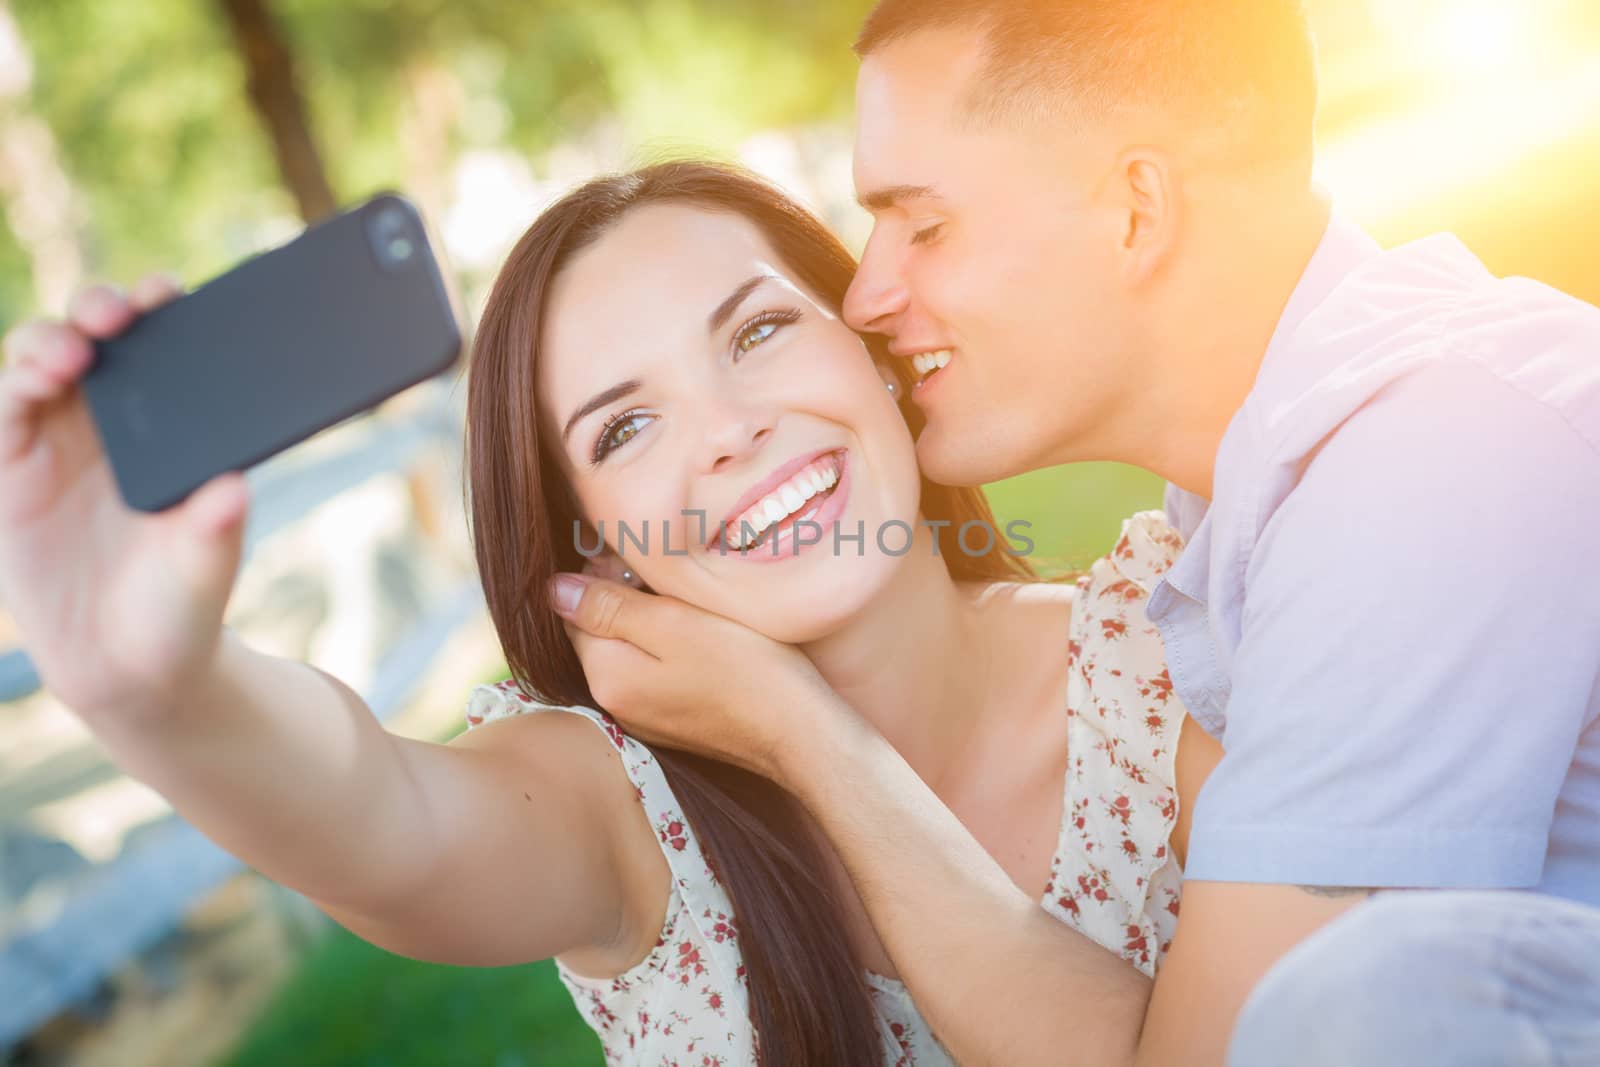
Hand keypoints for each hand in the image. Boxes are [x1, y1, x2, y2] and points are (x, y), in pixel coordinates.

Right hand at [0, 277, 249, 722]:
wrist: (128, 667)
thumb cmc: (182, 605)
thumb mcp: (206, 569)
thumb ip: (216, 530)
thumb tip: (235, 489)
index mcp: (174, 426)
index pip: (168, 346)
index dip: (165, 308)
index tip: (173, 293)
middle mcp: (116, 420)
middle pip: (98, 334)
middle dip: (103, 307)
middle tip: (120, 313)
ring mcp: (58, 439)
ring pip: (41, 358)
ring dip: (51, 341)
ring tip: (72, 354)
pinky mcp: (11, 467)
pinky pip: (3, 409)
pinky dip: (13, 385)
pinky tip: (34, 379)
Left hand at [549, 572, 841, 781]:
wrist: (802, 732)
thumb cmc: (746, 670)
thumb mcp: (674, 623)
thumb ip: (609, 607)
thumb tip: (551, 590)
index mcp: (606, 676)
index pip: (574, 611)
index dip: (603, 576)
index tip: (643, 560)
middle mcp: (616, 704)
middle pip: (600, 633)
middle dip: (625, 600)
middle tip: (674, 580)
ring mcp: (646, 718)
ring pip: (630, 651)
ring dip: (650, 624)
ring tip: (693, 606)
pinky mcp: (675, 722)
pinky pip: (656, 673)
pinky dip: (671, 650)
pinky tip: (706, 639)